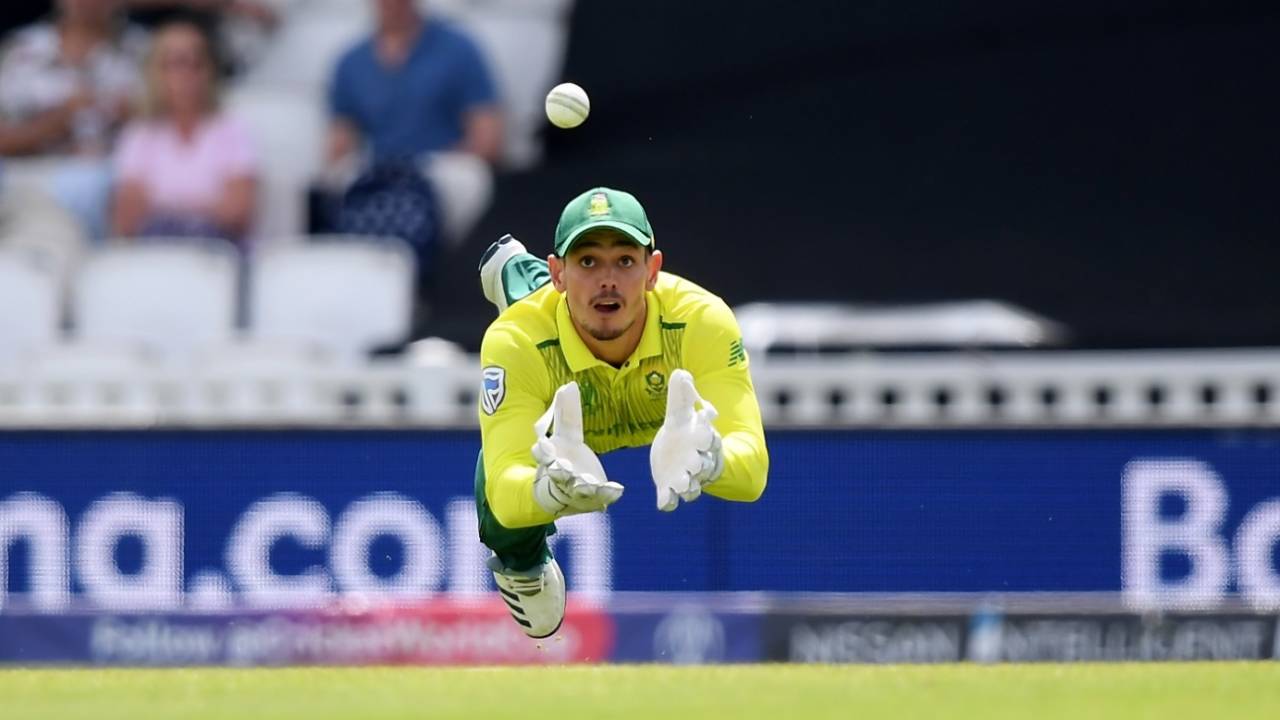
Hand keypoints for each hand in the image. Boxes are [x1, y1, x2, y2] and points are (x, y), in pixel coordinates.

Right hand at [531, 382, 623, 516]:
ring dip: (582, 486)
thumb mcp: (566, 435)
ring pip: (577, 489)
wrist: (565, 494)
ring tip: (588, 484)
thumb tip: (569, 384)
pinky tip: (616, 489)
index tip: (542, 444)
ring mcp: (576, 489)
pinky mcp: (594, 498)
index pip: (542, 455)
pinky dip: (607, 494)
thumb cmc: (564, 458)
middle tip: (560, 468)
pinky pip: (600, 498)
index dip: (542, 451)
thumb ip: (566, 412)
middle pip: (557, 474)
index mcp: (550, 459)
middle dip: (559, 472)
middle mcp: (561, 476)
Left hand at [650, 369, 723, 510]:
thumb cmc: (684, 431)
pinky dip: (668, 502)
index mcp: (702, 440)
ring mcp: (684, 478)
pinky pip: (671, 500)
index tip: (706, 425)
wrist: (678, 455)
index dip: (710, 435)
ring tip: (679, 485)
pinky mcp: (669, 489)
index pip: (711, 439)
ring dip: (686, 486)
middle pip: (704, 465)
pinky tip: (663, 502)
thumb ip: (680, 395)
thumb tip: (681, 373)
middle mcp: (697, 461)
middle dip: (700, 465)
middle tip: (694, 463)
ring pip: (691, 487)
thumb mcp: (679, 412)